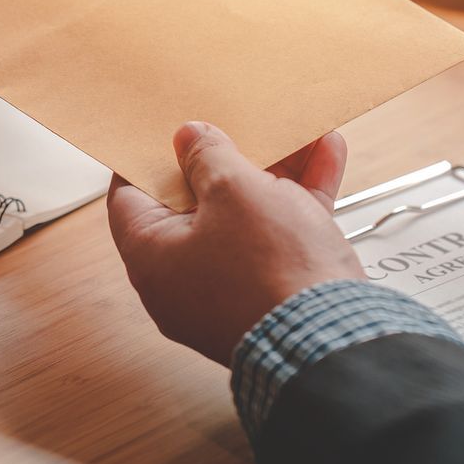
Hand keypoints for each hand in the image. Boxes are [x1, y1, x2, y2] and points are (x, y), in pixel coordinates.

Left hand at [106, 122, 359, 364]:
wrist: (334, 340)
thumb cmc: (271, 273)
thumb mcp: (234, 191)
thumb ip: (208, 156)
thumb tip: (189, 138)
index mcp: (152, 259)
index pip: (129, 197)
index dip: (146, 156)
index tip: (164, 128)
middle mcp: (184, 281)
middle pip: (195, 205)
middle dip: (225, 159)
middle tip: (236, 123)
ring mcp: (230, 290)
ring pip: (246, 218)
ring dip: (274, 173)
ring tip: (295, 132)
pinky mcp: (273, 295)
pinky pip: (279, 238)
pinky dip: (300, 199)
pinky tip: (327, 155)